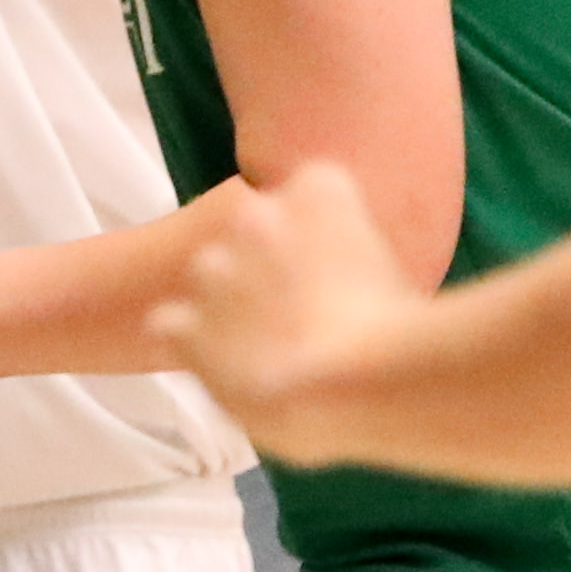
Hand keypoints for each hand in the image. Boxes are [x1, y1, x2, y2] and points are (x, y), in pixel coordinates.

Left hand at [152, 165, 425, 464]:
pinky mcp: (186, 321)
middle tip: (299, 309)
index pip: (309, 191)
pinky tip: (227, 365)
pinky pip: (170, 323)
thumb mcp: (398, 270)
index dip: (319, 232)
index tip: (333, 266)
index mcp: (317, 190)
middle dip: (266, 263)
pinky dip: (192, 342)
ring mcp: (215, 267)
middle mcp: (255, 214)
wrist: (357, 381)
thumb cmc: (399, 331)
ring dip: (227, 301)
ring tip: (263, 345)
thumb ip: (358, 256)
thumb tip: (354, 278)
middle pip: (249, 228)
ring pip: (208, 274)